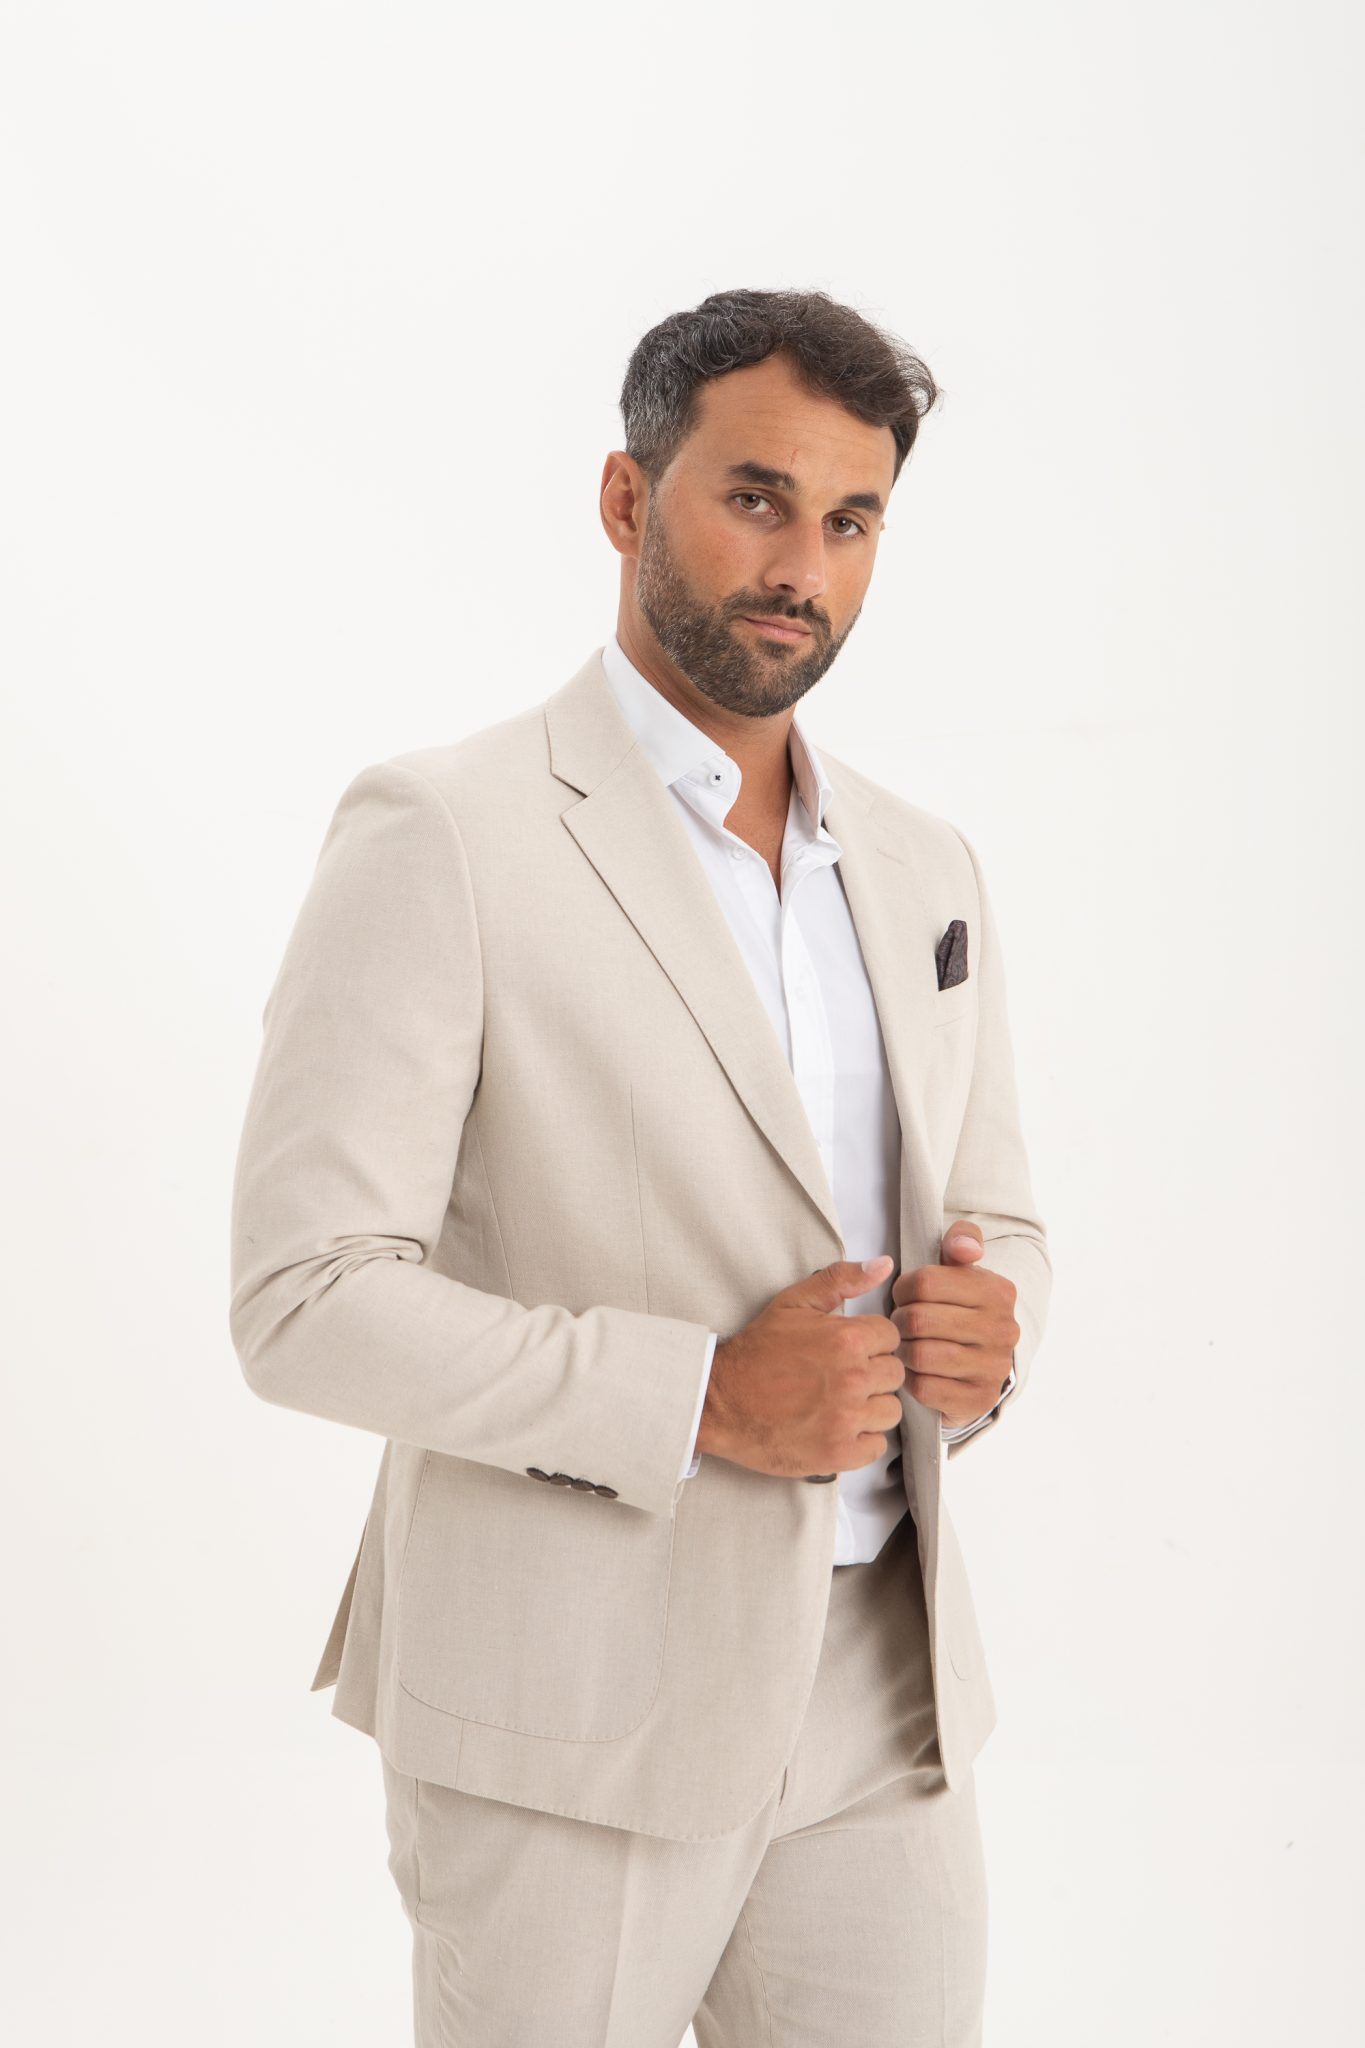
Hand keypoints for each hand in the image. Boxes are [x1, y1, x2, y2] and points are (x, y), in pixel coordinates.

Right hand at [696, 1256, 904, 1478]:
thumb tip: (884, 1266)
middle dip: (872, 1374)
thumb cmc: (756, 1353)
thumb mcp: (794, 1303)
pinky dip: (861, 1440)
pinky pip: (877, 1446)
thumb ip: (841, 1280)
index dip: (871, 1343)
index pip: (891, 1338)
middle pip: (894, 1375)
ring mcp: (847, 1419)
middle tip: (840, 1378)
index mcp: (846, 1339)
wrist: (719, 1401)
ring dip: (870, 1408)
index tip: (850, 1352)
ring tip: (839, 1404)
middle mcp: (852, 1379)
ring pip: (890, 1411)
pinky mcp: (839, 1453)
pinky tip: (837, 1427)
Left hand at [890, 1223, 1018, 1431]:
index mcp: (998, 1291)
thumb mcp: (960, 1268)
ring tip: (906, 1345)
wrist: (979, 1361)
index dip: (902, 1289)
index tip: (905, 1296)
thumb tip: (965, 1249)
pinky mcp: (980, 1399)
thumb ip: (961, 1240)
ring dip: (903, 1351)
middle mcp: (1003, 1329)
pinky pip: (925, 1388)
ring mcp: (994, 1367)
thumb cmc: (958, 1307)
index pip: (924, 1283)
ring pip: (920, 1355)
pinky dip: (911, 1380)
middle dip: (899, 1321)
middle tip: (901, 1323)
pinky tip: (916, 1371)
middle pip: (918, 1320)